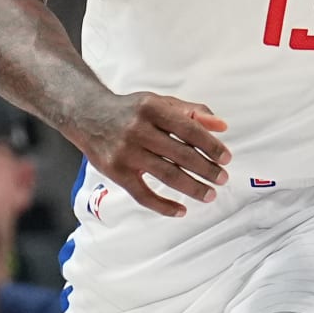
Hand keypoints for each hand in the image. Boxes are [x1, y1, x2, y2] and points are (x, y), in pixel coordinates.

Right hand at [79, 90, 229, 218]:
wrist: (88, 115)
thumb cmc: (130, 110)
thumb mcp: (160, 102)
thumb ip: (192, 112)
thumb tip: (221, 126)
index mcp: (152, 108)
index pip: (189, 129)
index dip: (211, 146)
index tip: (226, 158)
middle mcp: (137, 130)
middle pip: (181, 155)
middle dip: (206, 170)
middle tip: (222, 179)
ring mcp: (126, 152)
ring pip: (166, 175)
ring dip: (192, 188)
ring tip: (209, 195)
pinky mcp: (116, 172)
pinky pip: (143, 195)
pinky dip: (163, 206)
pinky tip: (181, 210)